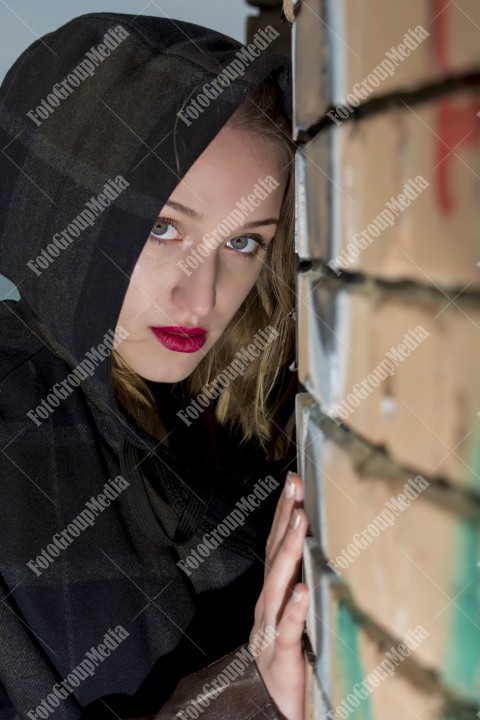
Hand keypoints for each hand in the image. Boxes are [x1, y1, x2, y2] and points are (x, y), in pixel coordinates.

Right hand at [249, 471, 308, 719]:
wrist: (266, 702)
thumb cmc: (285, 654)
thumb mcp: (292, 612)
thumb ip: (299, 582)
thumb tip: (318, 547)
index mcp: (272, 591)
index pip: (275, 543)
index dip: (283, 512)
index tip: (294, 481)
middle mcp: (267, 602)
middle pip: (273, 553)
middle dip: (284, 518)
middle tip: (294, 486)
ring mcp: (270, 625)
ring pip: (277, 583)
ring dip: (287, 551)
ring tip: (300, 523)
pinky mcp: (280, 652)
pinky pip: (286, 628)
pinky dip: (293, 608)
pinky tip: (302, 589)